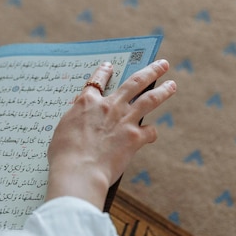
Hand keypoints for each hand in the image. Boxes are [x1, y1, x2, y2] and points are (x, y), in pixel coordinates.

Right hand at [45, 60, 175, 208]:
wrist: (79, 171)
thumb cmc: (64, 154)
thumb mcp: (63, 128)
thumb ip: (75, 117)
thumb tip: (79, 113)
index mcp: (87, 102)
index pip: (97, 81)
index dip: (104, 71)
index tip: (110, 65)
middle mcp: (109, 106)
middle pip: (134, 82)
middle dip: (150, 71)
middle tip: (162, 64)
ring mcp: (124, 120)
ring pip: (150, 99)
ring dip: (163, 91)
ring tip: (172, 85)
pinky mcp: (135, 138)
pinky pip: (150, 132)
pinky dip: (151, 132)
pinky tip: (152, 134)